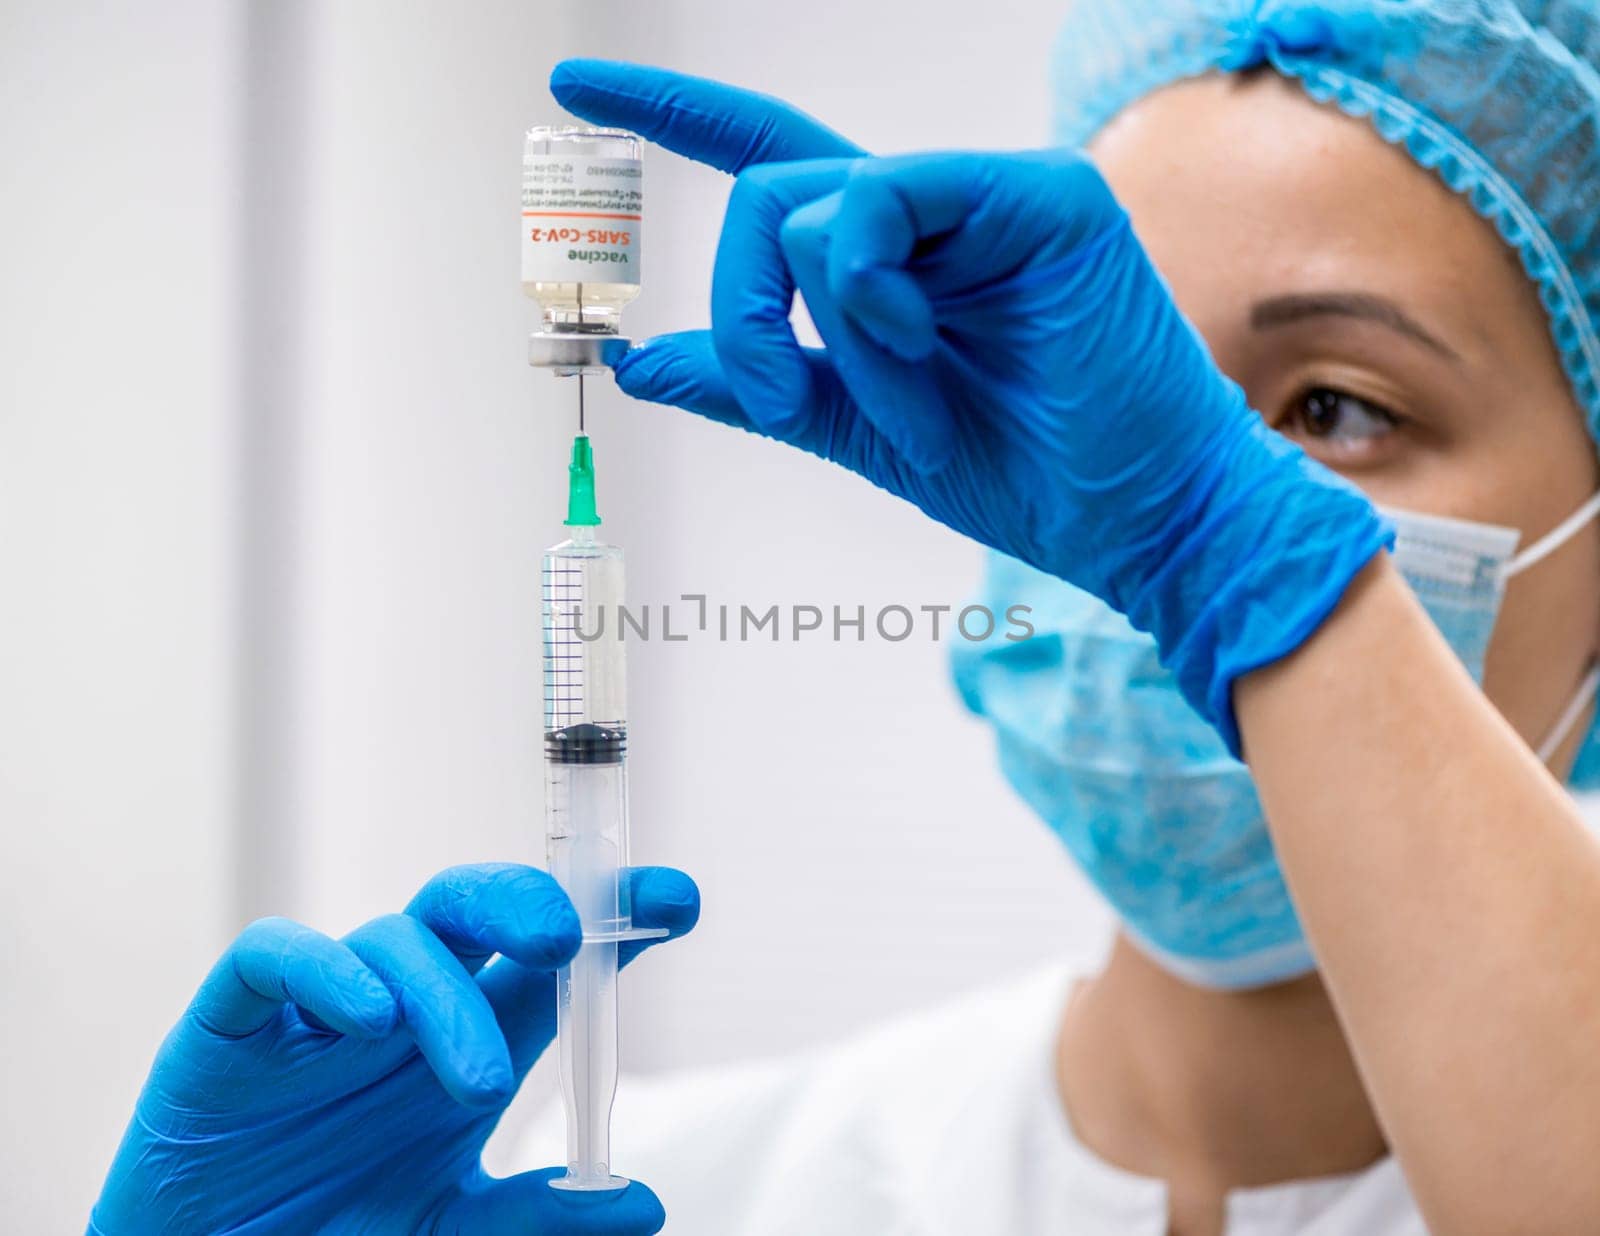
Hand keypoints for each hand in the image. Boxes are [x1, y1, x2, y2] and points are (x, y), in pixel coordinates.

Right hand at [90, 863, 698, 1234]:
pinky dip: (321, 968)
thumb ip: (533, 1220)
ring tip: (480, 1085)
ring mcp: (321, 1009)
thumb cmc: (332, 1234)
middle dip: (525, 902)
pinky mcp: (232, 1022)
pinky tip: (367, 1018)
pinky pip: (275, 956)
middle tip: (565, 939)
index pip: (548, 963)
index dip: (612, 921)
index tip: (679, 901)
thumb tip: (641, 1203)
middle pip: (471, 911)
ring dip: (442, 997)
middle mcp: (404, 1009)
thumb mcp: (447, 1234)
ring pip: (392, 938)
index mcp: (466, 1045)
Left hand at [553, 61, 1389, 749]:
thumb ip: (757, 385)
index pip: (771, 165)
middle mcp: (931, 215)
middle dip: (745, 308)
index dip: (671, 120)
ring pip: (818, 204)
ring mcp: (984, 195)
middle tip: (772, 391)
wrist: (1131, 520)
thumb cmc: (1020, 474)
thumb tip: (639, 359)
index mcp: (891, 261)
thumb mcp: (856, 431)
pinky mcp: (1036, 194)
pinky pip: (882, 202)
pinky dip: (870, 296)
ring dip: (836, 339)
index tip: (573, 91)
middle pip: (770, 194)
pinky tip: (921, 341)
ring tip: (912, 410)